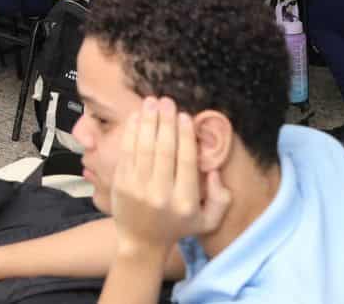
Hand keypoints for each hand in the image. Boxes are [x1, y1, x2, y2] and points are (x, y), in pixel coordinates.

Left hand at [109, 97, 230, 255]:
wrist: (141, 243)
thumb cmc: (177, 227)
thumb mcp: (207, 221)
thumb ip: (221, 199)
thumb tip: (216, 172)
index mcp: (185, 201)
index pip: (186, 161)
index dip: (185, 136)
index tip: (185, 115)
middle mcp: (161, 194)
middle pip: (164, 150)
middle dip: (166, 122)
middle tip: (167, 101)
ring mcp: (138, 188)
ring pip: (144, 147)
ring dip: (148, 121)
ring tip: (151, 102)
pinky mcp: (121, 184)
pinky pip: (127, 152)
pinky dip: (131, 132)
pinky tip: (136, 117)